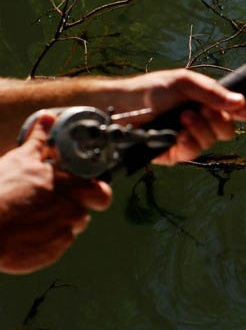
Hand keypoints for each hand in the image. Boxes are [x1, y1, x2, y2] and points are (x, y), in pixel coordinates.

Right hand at [0, 114, 112, 274]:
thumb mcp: (19, 160)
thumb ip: (39, 140)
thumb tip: (49, 117)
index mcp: (69, 186)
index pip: (102, 191)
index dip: (95, 190)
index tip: (87, 189)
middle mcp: (73, 209)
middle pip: (87, 211)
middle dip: (80, 207)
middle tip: (60, 205)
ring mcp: (65, 232)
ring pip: (71, 227)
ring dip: (58, 222)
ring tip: (32, 218)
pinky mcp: (54, 252)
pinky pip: (57, 245)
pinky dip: (46, 240)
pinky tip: (26, 233)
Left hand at [119, 69, 245, 164]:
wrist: (120, 107)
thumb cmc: (150, 90)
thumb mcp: (184, 82)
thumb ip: (213, 92)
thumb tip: (242, 102)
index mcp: (207, 102)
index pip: (236, 111)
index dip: (243, 111)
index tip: (242, 110)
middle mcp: (201, 121)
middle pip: (228, 130)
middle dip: (219, 120)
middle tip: (204, 110)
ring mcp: (188, 138)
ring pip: (211, 142)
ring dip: (199, 128)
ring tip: (182, 117)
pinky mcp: (175, 154)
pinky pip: (192, 153)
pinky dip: (188, 142)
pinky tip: (178, 133)